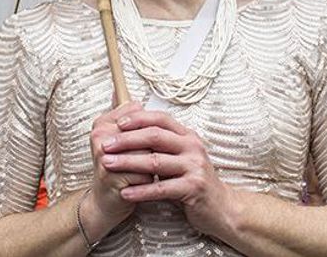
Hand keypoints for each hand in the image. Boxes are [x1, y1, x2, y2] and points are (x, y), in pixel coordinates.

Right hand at [86, 102, 152, 232]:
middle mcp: (100, 139)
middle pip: (145, 134)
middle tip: (147, 159)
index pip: (137, 115)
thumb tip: (136, 100)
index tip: (146, 141)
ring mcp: (105, 158)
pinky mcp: (113, 179)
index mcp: (102, 125)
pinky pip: (145, 175)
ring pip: (147, 154)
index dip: (149, 129)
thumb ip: (127, 120)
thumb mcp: (120, 141)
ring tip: (142, 172)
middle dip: (153, 149)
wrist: (105, 202)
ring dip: (152, 166)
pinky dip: (148, 181)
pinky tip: (139, 185)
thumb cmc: (116, 169)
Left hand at [101, 110, 235, 237]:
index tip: (117, 123)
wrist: (220, 206)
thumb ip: (162, 144)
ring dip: (128, 162)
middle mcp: (192, 147)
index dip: (138, 119)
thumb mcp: (181, 156)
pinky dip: (141, 190)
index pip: (161, 119)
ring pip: (155, 161)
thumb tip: (134, 128)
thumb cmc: (194, 180)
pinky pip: (161, 188)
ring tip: (108, 164)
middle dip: (127, 139)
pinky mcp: (193, 188)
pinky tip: (125, 192)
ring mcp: (194, 167)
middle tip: (106, 144)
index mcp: (188, 136)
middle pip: (155, 136)